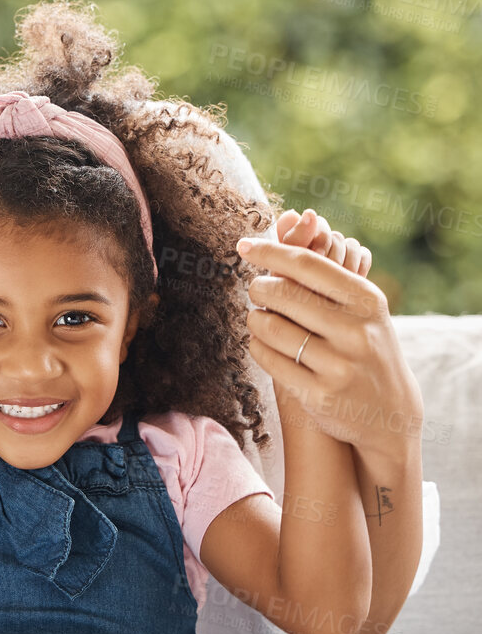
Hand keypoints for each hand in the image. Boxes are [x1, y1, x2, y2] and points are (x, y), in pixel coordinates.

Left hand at [237, 217, 421, 460]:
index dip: (270, 252)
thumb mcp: (360, 309)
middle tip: (256, 290)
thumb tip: (285, 220)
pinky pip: (267, 358)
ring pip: (268, 326)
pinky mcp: (318, 394)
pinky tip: (262, 343)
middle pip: (282, 293)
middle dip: (259, 288)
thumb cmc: (363, 346)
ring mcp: (338, 365)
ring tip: (260, 319)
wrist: (389, 413)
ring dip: (255, 319)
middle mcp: (356, 331)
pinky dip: (257, 346)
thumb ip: (324, 272)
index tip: (244, 246)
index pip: (307, 265)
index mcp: (367, 301)